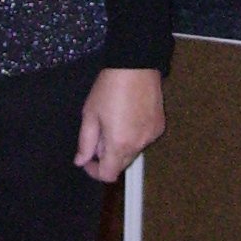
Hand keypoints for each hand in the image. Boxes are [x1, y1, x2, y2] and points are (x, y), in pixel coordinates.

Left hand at [74, 67, 164, 183]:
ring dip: (122, 145)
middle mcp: (139, 144)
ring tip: (115, 120)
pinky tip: (129, 116)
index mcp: (119, 144)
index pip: (108, 174)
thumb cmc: (109, 87)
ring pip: (133, 151)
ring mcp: (151, 136)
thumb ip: (85, 142)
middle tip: (100, 134)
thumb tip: (81, 161)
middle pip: (121, 164)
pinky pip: (144, 139)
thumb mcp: (90, 114)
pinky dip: (135, 135)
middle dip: (108, 156)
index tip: (88, 159)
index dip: (95, 171)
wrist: (135, 65)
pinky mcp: (159, 126)